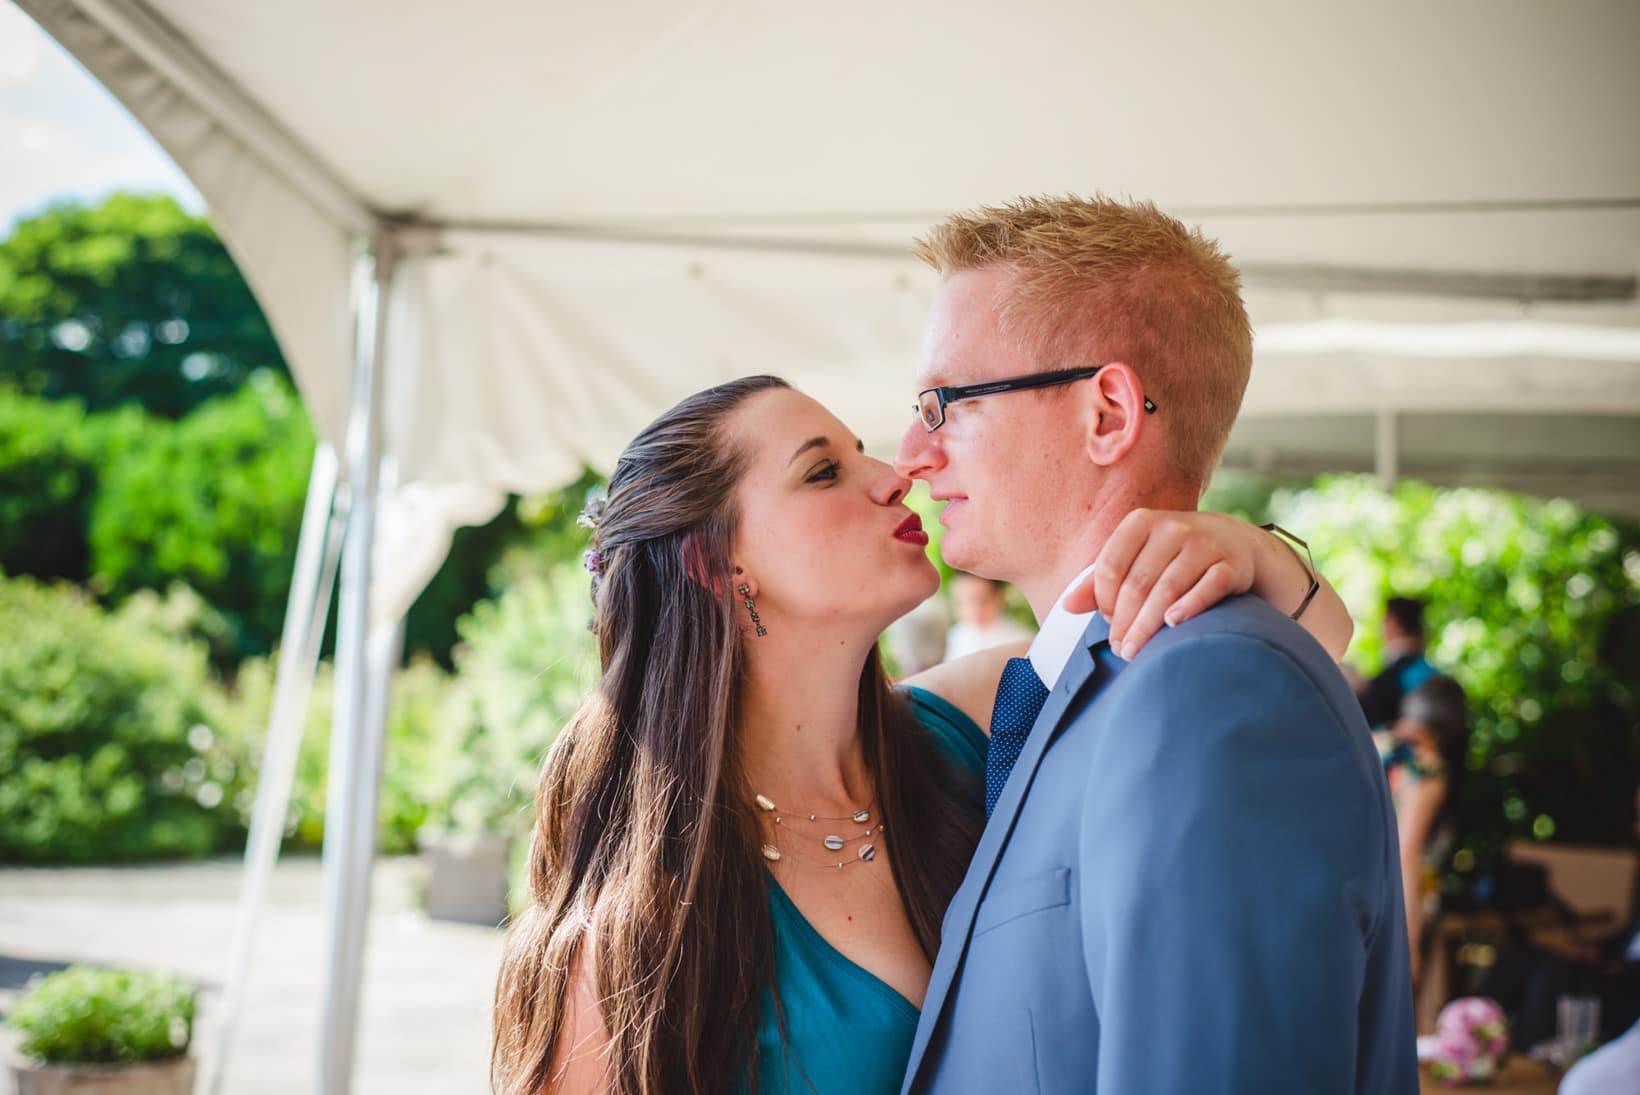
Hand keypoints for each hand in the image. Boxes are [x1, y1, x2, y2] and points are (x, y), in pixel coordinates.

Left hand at [1064, 510, 1258, 659]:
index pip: (1110, 567)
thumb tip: (1066, 606)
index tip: (1108, 623)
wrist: (1234, 541)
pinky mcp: (1231, 564)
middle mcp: (1172, 528)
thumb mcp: (1136, 558)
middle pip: (1137, 583)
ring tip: (1136, 651)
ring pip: (1167, 589)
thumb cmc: (1172, 556)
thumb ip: (1101, 581)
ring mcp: (1204, 544)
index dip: (1103, 601)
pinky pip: (1207, 588)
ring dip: (1147, 626)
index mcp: (1141, 522)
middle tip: (1121, 649)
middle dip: (1124, 622)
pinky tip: (1173, 624)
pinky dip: (1190, 606)